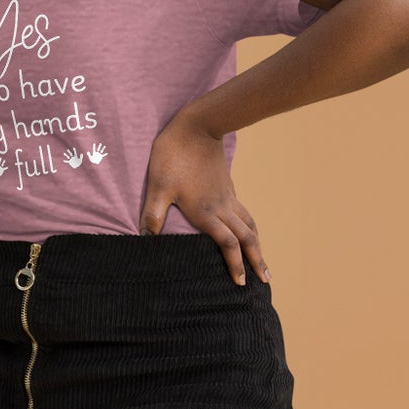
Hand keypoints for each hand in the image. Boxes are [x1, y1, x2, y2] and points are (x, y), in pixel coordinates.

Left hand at [138, 110, 271, 285]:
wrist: (197, 126)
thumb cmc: (173, 155)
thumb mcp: (158, 186)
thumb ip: (152, 214)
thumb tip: (143, 238)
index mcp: (206, 212)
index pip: (227, 244)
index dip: (235, 265)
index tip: (240, 283)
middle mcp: (222, 208)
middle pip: (246, 239)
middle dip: (256, 261)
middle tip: (265, 281)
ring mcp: (228, 197)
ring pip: (249, 226)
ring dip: (258, 246)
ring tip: (264, 263)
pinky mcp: (228, 187)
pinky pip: (244, 213)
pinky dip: (250, 229)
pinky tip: (249, 233)